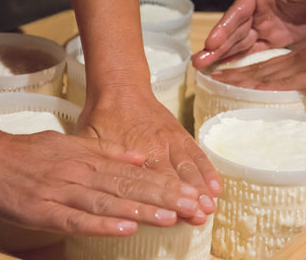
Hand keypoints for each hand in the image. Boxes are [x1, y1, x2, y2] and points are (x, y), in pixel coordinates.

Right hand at [0, 128, 202, 236]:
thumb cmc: (33, 152)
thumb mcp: (73, 143)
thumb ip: (107, 151)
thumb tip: (140, 157)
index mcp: (90, 158)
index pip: (135, 172)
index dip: (164, 182)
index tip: (190, 192)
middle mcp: (82, 173)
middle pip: (129, 186)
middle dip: (163, 197)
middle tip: (192, 206)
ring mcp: (64, 192)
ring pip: (108, 201)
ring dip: (141, 210)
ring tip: (171, 218)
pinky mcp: (43, 210)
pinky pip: (77, 219)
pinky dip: (102, 224)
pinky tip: (125, 228)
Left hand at [76, 90, 221, 224]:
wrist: (121, 88)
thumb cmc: (102, 116)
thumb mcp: (89, 139)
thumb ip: (95, 163)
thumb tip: (91, 186)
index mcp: (132, 152)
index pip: (149, 182)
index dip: (162, 201)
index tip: (175, 218)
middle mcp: (155, 147)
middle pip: (174, 178)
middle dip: (188, 198)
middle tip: (200, 217)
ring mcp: (171, 141)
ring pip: (189, 167)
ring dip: (201, 187)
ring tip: (211, 206)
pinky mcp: (180, 134)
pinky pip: (197, 153)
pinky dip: (208, 170)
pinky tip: (217, 185)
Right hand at [192, 0, 305, 68]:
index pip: (236, 13)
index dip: (223, 28)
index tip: (211, 42)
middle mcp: (258, 12)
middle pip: (233, 32)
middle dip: (216, 48)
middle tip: (198, 62)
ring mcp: (266, 27)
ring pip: (240, 45)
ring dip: (223, 57)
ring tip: (205, 69)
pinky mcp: (276, 40)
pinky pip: (256, 53)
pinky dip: (241, 62)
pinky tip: (228, 72)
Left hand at [209, 22, 305, 93]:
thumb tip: (297, 88)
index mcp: (301, 58)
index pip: (266, 65)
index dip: (243, 71)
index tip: (224, 76)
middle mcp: (297, 59)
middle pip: (258, 68)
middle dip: (232, 73)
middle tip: (209, 77)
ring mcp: (304, 65)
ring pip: (264, 73)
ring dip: (238, 79)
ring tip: (216, 82)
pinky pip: (282, 81)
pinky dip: (261, 85)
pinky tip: (245, 89)